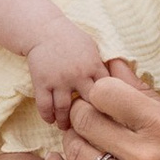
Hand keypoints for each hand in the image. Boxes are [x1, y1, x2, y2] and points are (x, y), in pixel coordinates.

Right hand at [24, 12, 109, 129]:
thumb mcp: (93, 48)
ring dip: (65, 122)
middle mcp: (78, 75)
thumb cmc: (72, 39)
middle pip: (88, 105)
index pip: (107, 93)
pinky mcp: (41, 82)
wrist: (44, 29)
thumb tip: (118, 84)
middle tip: (88, 129)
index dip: (108, 108)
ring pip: (64, 109)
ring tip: (66, 127)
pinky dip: (47, 116)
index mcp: (94, 66)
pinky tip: (50, 120)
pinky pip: (44, 106)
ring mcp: (59, 80)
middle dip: (89, 119)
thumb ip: (102, 67)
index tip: (108, 118)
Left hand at [41, 69, 159, 159]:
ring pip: (75, 150)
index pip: (105, 91)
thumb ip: (143, 94)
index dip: (97, 92)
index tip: (100, 100)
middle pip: (84, 118)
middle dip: (79, 114)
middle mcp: (146, 154)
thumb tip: (113, 63)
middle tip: (83, 118)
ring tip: (78, 139)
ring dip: (71, 141)